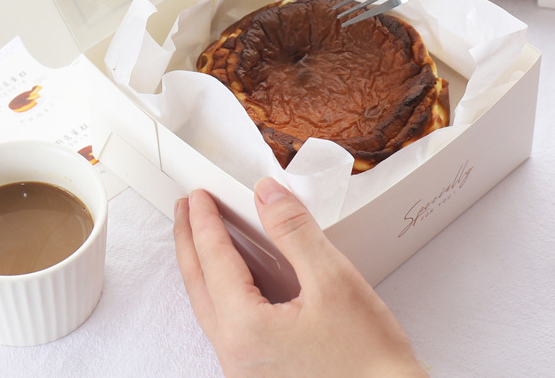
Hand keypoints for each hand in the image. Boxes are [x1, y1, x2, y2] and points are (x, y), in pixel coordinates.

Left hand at [173, 178, 425, 377]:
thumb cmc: (370, 363)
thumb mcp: (333, 280)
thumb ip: (294, 231)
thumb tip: (267, 195)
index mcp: (246, 331)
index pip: (214, 260)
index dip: (204, 221)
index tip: (198, 195)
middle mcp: (236, 357)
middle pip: (198, 285)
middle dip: (189, 242)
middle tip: (185, 209)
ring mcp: (246, 372)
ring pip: (210, 308)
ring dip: (203, 268)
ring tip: (202, 237)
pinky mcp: (261, 376)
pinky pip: (227, 326)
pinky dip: (222, 292)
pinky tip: (234, 279)